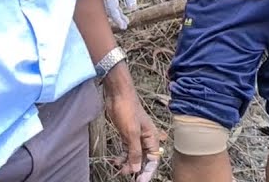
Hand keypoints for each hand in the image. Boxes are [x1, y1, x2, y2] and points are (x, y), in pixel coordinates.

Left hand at [102, 67, 161, 181]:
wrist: (117, 94)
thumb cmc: (127, 110)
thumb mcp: (131, 133)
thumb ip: (135, 152)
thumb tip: (136, 169)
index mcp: (152, 138)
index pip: (153, 160)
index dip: (147, 172)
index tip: (140, 181)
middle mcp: (146, 138)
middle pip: (144, 159)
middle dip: (136, 169)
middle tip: (127, 176)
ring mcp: (136, 136)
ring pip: (134, 156)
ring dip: (127, 164)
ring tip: (119, 169)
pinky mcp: (126, 134)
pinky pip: (126, 150)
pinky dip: (122, 157)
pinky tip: (116, 160)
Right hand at [105, 0, 139, 29]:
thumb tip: (131, 9)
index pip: (112, 8)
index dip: (117, 18)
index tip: (124, 26)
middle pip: (108, 8)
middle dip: (117, 17)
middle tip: (126, 24)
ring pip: (107, 4)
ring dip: (116, 12)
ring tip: (125, 19)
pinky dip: (113, 5)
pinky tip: (121, 9)